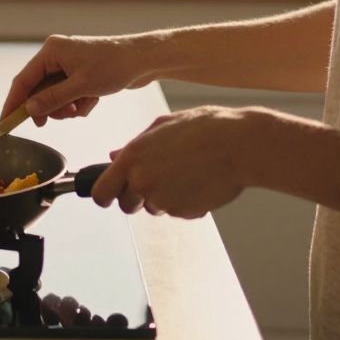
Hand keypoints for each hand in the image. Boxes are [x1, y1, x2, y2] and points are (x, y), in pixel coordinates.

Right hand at [2, 34, 159, 125]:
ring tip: (79, 108)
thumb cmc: (115, 66)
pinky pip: (69, 94)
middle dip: (47, 107)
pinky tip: (92, 101)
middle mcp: (57, 55)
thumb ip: (52, 99)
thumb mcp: (81, 86)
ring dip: (64, 107)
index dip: (13, 103)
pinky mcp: (81, 73)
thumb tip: (28, 110)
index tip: (4, 123)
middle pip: (38, 89)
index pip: (23, 80)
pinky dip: (78, 103)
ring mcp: (69, 64)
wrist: (144, 59)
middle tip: (48, 123)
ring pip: (54, 95)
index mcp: (51, 51)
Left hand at [89, 105, 269, 218]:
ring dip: (164, 198)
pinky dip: (185, 203)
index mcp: (132, 158)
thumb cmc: (204, 129)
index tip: (109, 196)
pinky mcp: (183, 212)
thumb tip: (113, 157)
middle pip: (126, 206)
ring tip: (185, 174)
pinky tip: (199, 182)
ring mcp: (163, 199)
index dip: (104, 196)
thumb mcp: (161, 126)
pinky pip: (177, 212)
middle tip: (158, 181)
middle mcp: (142, 181)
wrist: (239, 145)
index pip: (101, 192)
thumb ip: (134, 145)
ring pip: (154, 208)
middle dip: (137, 198)